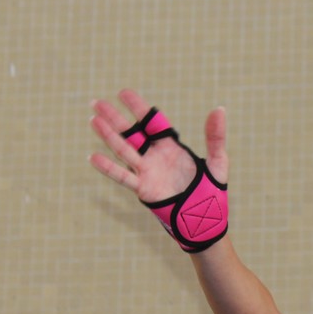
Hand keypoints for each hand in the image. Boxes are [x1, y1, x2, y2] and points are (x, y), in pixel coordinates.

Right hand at [90, 89, 228, 203]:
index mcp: (171, 147)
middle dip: (115, 119)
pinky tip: (93, 157)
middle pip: (132, 133)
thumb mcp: (217, 163)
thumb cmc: (211, 192)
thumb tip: (219, 109)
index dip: (138, 107)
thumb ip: (216, 137)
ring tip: (93, 119)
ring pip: (124, 150)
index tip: (123, 93)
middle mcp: (155, 157)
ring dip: (108, 136)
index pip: (152, 122)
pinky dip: (109, 168)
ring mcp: (147, 172)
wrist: (205, 220)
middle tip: (97, 102)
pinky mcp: (144, 189)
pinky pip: (123, 177)